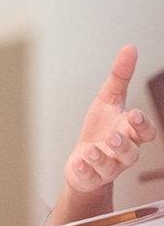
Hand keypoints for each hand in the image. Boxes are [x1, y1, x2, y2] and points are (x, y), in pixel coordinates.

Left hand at [64, 45, 156, 195]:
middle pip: (131, 153)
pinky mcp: (91, 176)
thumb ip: (121, 76)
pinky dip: (85, 169)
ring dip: (102, 157)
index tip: (135, 115)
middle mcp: (122, 152)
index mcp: (129, 132)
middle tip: (114, 136)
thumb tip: (130, 48)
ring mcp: (107, 166)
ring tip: (91, 148)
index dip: (143, 125)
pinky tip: (79, 162)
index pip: (146, 132)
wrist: (85, 158)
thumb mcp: (108, 99)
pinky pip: (90, 176)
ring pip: (111, 167)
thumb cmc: (101, 127)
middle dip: (125, 145)